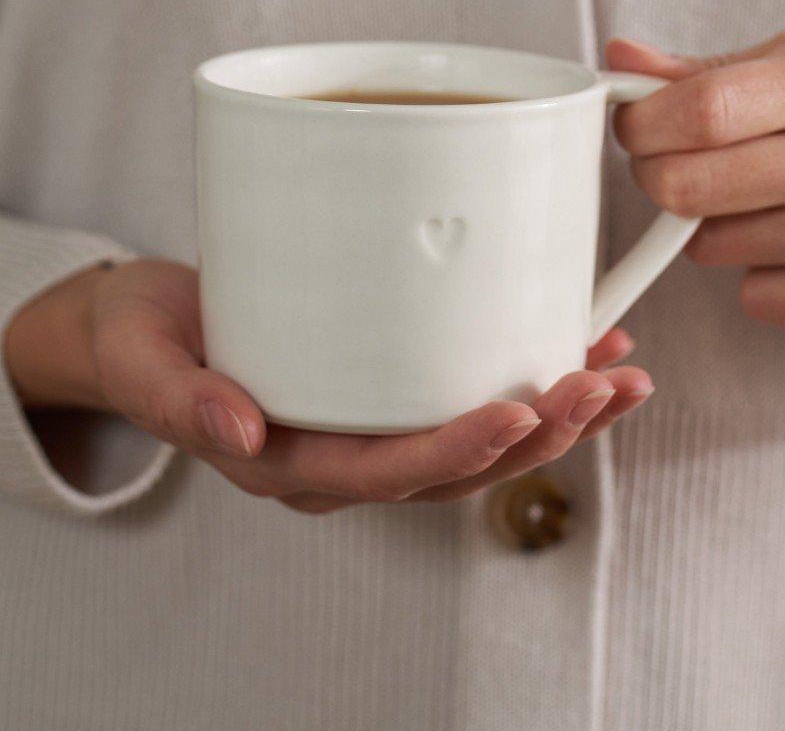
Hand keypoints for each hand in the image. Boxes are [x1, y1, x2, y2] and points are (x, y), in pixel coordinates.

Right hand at [3, 259, 651, 512]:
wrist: (152, 328)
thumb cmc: (147, 343)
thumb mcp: (145, 365)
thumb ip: (184, 402)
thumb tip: (240, 434)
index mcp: (294, 464)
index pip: (393, 472)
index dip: (462, 448)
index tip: (523, 409)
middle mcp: (351, 458)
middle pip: (461, 464)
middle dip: (540, 432)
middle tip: (602, 387)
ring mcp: (379, 428)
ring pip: (486, 439)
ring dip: (561, 414)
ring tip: (624, 377)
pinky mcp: (398, 391)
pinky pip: (478, 395)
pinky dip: (539, 374)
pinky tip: (593, 344)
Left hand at [609, 32, 784, 345]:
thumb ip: (712, 71)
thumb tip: (619, 65)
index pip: (697, 112)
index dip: (641, 127)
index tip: (636, 128)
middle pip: (686, 189)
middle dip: (661, 180)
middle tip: (681, 168)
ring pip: (713, 248)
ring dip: (718, 226)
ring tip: (771, 199)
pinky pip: (757, 297)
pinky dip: (762, 274)